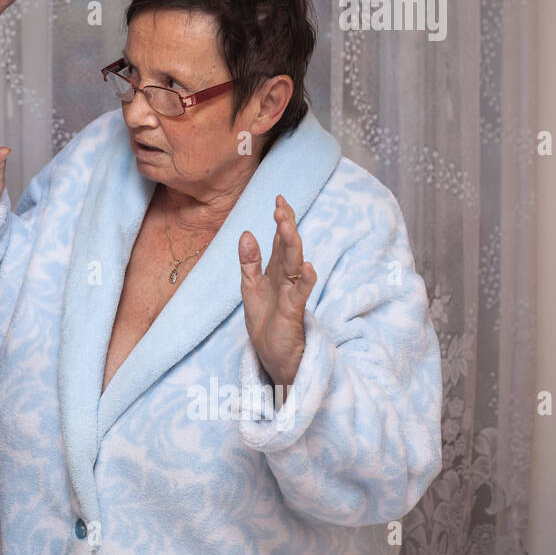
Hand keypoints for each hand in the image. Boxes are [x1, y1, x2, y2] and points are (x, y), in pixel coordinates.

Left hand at [238, 195, 317, 387]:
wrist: (275, 358)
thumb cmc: (266, 322)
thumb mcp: (250, 288)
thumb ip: (249, 262)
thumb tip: (246, 232)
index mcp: (276, 271)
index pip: (280, 241)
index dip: (282, 219)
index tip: (279, 197)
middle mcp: (287, 279)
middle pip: (288, 248)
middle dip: (285, 227)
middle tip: (280, 206)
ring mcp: (292, 294)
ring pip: (294, 265)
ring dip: (291, 246)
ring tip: (287, 226)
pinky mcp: (294, 312)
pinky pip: (300, 294)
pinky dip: (306, 280)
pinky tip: (309, 266)